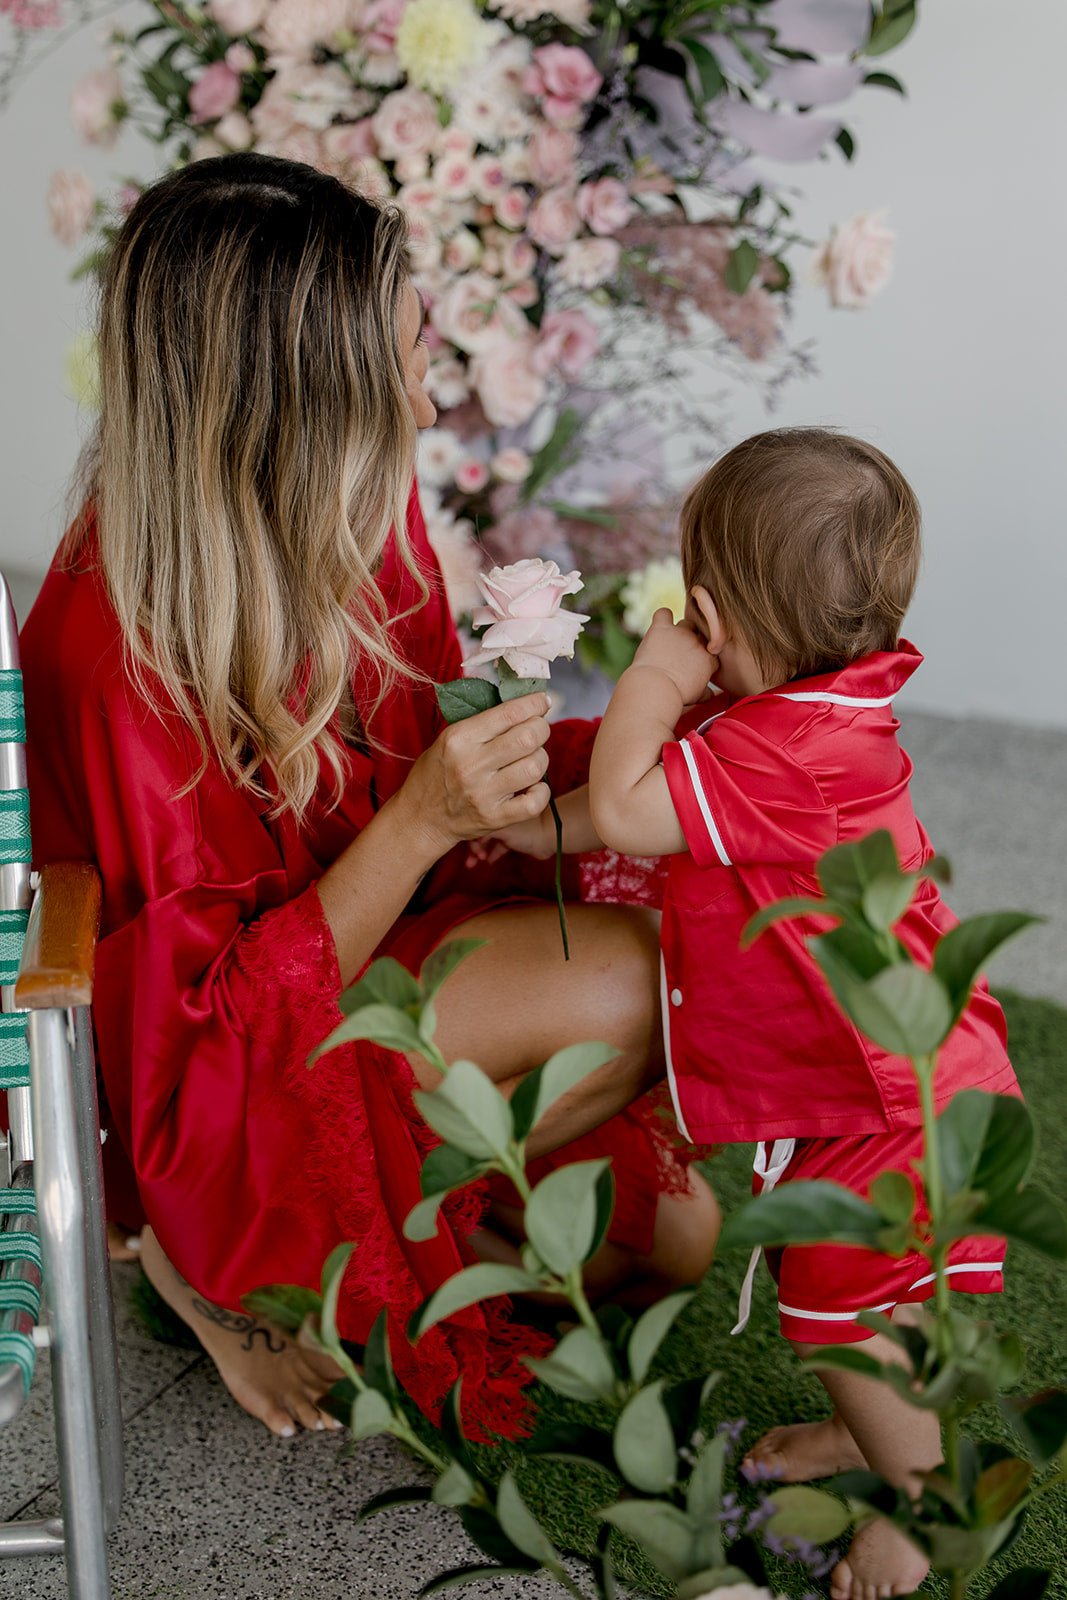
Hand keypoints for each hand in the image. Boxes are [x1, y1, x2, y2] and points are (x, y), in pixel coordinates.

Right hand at [399, 693, 552, 859]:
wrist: (421, 818)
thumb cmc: (437, 773)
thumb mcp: (448, 739)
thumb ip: (483, 723)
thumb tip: (524, 705)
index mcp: (459, 739)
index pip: (509, 713)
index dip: (534, 704)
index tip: (542, 702)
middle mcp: (471, 765)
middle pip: (528, 737)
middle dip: (541, 729)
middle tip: (537, 731)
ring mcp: (483, 794)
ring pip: (535, 767)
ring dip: (540, 759)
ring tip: (529, 759)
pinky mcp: (494, 818)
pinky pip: (535, 802)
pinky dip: (541, 791)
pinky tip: (531, 786)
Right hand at [467, 810, 555, 864]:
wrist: (548, 839)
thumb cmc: (525, 830)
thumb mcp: (499, 828)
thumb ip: (481, 828)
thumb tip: (463, 830)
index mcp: (495, 808)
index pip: (474, 817)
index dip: (467, 829)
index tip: (464, 840)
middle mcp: (499, 816)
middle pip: (478, 829)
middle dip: (470, 842)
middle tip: (470, 856)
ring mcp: (507, 829)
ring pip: (487, 840)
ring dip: (479, 851)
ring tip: (472, 863)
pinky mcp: (514, 841)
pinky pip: (498, 848)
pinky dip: (492, 854)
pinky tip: (488, 861)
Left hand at [629, 608, 717, 705]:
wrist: (656, 689)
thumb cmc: (677, 696)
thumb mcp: (696, 696)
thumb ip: (706, 692)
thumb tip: (711, 695)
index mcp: (709, 659)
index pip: (712, 650)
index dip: (703, 655)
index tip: (694, 665)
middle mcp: (698, 643)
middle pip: (702, 634)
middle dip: (694, 641)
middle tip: (681, 653)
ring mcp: (681, 633)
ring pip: (687, 622)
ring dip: (679, 630)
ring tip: (668, 643)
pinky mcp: (662, 628)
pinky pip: (664, 613)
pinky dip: (661, 617)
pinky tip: (659, 626)